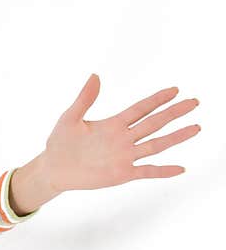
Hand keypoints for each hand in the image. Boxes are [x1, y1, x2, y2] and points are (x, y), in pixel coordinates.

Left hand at [40, 74, 200, 191]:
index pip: (140, 109)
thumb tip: (95, 75)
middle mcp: (123, 139)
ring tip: (195, 127)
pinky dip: (163, 171)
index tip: (175, 90)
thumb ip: (85, 98)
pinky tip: (180, 168)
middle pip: (154, 123)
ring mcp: (124, 156)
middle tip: (194, 102)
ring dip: (175, 137)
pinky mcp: (122, 173)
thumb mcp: (70, 117)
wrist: (53, 168)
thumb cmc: (59, 142)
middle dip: (174, 113)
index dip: (157, 99)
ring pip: (155, 145)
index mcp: (112, 124)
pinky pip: (146, 171)